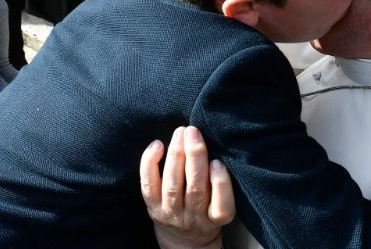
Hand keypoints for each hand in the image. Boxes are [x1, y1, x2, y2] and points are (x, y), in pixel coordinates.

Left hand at [141, 126, 235, 248]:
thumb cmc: (207, 210)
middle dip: (195, 157)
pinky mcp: (153, 207)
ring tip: (180, 132)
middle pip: (195, 189)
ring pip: (172, 185)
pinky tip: (157, 145)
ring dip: (176, 155)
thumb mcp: (221, 204)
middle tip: (194, 132)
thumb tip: (213, 145)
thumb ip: (219, 182)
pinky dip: (150, 164)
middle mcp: (194, 218)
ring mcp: (171, 214)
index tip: (217, 162)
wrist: (184, 239)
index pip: (221, 206)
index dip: (220, 184)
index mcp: (216, 218)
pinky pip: (148, 186)